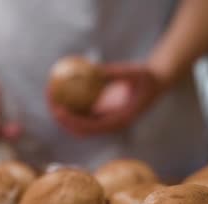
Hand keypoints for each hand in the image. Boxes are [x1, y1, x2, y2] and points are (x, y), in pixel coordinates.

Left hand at [48, 63, 164, 136]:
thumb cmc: (147, 77)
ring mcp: (105, 120)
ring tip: (51, 95)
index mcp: (118, 121)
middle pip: (80, 129)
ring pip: (78, 122)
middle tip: (51, 102)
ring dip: (63, 113)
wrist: (156, 83)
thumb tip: (94, 70)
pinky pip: (82, 111)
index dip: (72, 121)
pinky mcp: (102, 113)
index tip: (60, 109)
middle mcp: (110, 124)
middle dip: (62, 119)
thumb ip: (115, 73)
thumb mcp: (134, 72)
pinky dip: (71, 105)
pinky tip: (59, 90)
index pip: (90, 127)